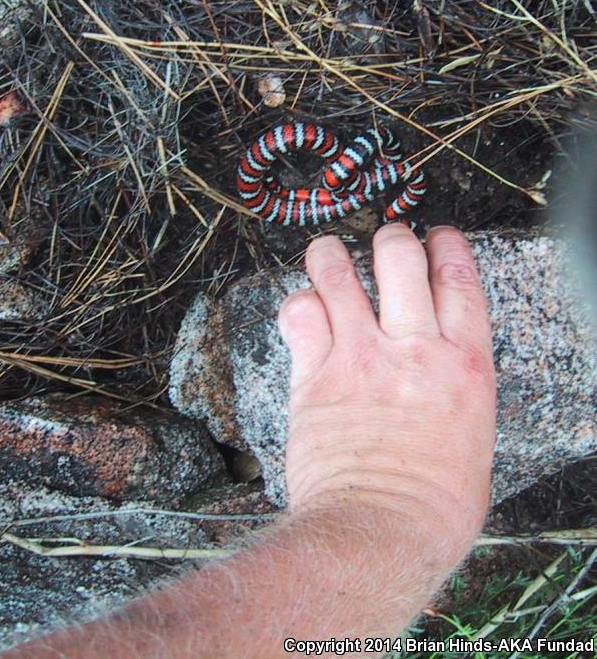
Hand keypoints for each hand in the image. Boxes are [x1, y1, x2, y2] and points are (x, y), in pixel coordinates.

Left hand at [279, 224, 495, 563]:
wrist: (377, 531)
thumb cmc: (430, 507)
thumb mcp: (470, 443)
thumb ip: (454, 395)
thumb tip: (438, 380)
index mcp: (463, 367)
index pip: (459, 282)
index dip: (447, 248)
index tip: (437, 236)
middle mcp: (411, 350)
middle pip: (400, 259)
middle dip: (390, 238)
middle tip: (383, 241)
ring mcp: (359, 356)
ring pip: (339, 273)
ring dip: (330, 255)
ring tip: (327, 253)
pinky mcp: (313, 374)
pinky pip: (298, 314)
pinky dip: (298, 302)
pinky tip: (302, 306)